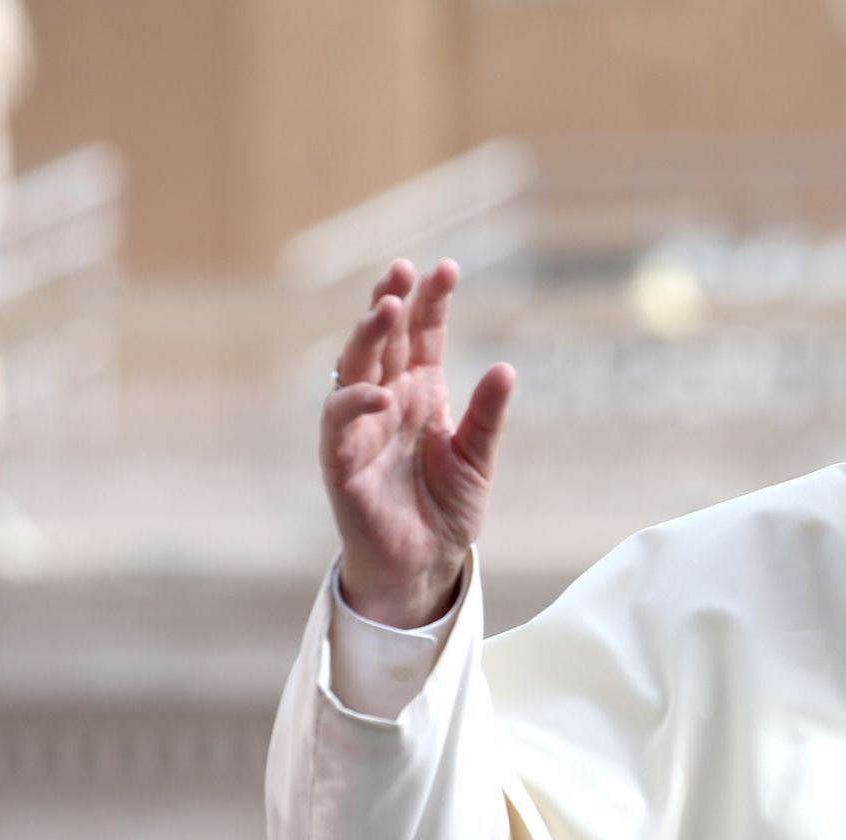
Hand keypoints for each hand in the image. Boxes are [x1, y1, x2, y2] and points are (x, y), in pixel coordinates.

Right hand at [319, 259, 515, 627]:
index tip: (447, 268)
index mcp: (420, 393)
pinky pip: (339, 422)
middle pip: (384, 340)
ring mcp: (361, 427)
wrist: (425, 565)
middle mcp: (387, 401)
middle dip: (391, 302)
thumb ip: (488, 416)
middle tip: (404, 270)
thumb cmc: (446, 509)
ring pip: (355, 368)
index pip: (422, 337)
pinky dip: (355, 402)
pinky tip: (381, 391)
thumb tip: (506, 368)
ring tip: (387, 306)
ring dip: (367, 336)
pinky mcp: (341, 460)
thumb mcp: (478, 458)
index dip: (431, 303)